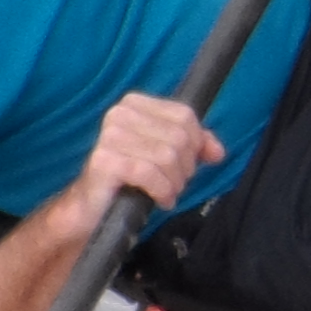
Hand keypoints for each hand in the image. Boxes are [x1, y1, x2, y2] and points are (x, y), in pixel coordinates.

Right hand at [68, 93, 220, 223]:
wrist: (92, 207)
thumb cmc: (131, 178)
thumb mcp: (165, 155)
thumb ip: (194, 146)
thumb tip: (218, 152)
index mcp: (134, 104)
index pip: (184, 115)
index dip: (197, 142)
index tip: (191, 163)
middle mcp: (119, 114)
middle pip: (178, 137)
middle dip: (185, 167)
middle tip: (175, 182)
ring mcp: (110, 136)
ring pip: (167, 156)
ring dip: (175, 182)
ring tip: (167, 192)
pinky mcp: (105, 161)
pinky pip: (150, 173)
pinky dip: (162, 191)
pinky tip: (160, 199)